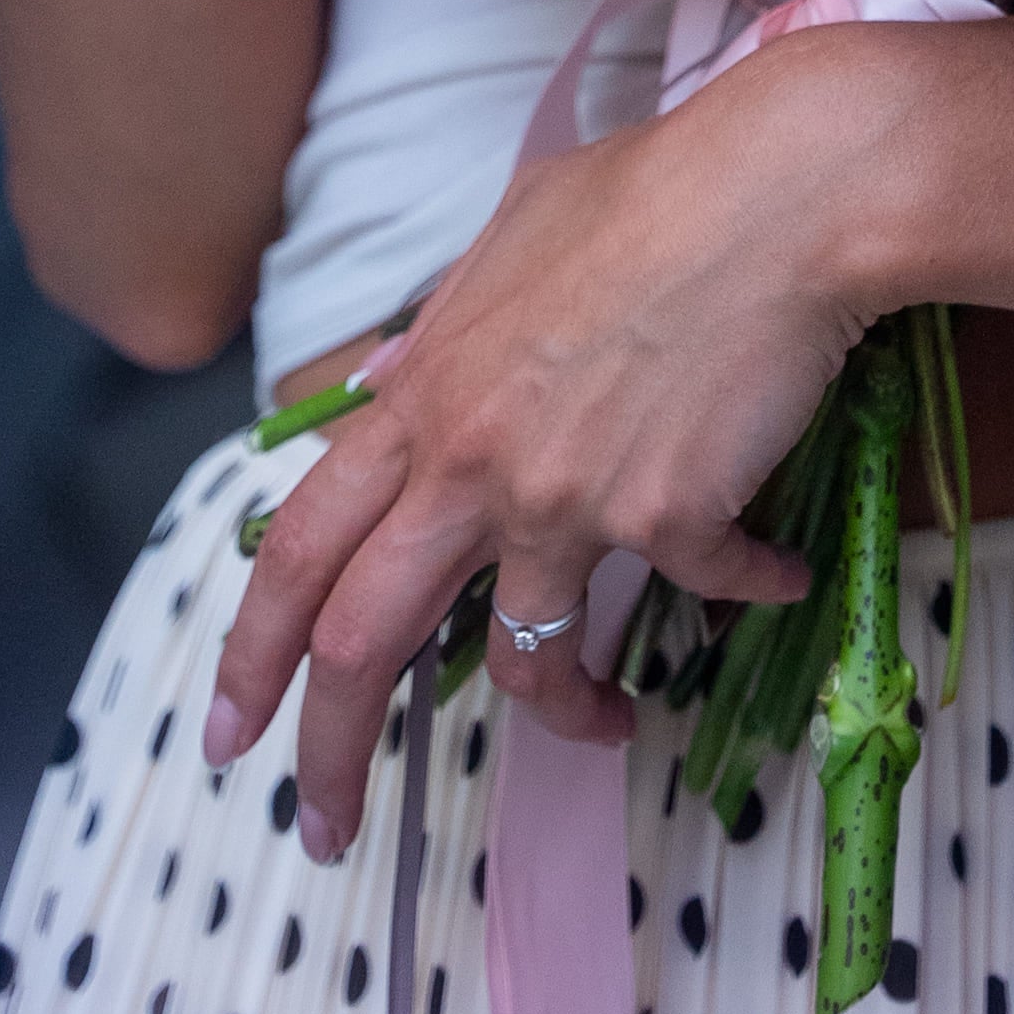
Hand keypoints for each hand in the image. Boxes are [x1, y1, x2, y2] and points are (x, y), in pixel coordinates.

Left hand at [202, 35, 880, 843]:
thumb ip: (449, 326)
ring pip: (524, 661)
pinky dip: (742, 587)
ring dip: (568, 714)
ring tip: (606, 722)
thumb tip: (397, 377)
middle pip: (364, 643)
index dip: (251, 650)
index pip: (302, 546)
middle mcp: (477, 461)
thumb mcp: (517, 235)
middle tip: (326, 826)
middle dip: (330, 755)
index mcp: (429, 394)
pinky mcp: (669, 522)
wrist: (784, 191)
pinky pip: (703, 590)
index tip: (229, 729)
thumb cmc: (659, 187)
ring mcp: (569, 500)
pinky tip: (774, 572)